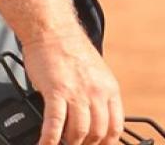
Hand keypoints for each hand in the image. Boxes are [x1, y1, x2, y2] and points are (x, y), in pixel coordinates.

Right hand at [23, 27, 123, 144]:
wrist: (54, 30)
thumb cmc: (72, 50)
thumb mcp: (97, 73)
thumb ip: (98, 95)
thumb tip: (96, 117)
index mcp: (109, 88)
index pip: (115, 126)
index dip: (107, 143)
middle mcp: (96, 92)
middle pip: (98, 133)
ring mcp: (77, 93)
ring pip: (79, 133)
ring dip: (70, 144)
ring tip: (62, 144)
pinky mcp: (56, 92)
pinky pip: (55, 124)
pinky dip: (50, 140)